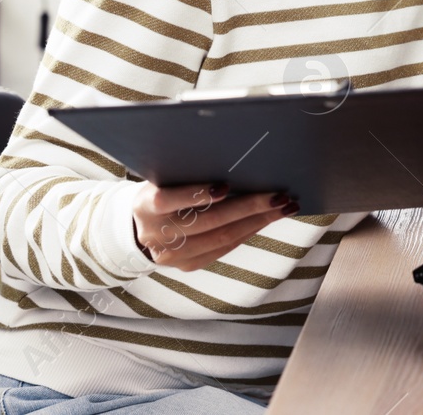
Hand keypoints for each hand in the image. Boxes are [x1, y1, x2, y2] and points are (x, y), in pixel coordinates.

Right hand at [131, 182, 297, 270]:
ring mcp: (172, 254)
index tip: (225, 185)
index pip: (168, 200)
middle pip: (207, 222)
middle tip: (278, 195)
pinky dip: (247, 232)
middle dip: (248, 207)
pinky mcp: (187, 265)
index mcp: (144, 206)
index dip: (196, 194)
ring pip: (221, 239)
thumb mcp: (162, 177)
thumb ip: (186, 172)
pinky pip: (223, 249)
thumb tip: (232, 158)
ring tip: (283, 207)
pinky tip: (265, 219)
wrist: (138, 228)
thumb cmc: (160, 190)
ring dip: (257, 221)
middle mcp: (157, 233)